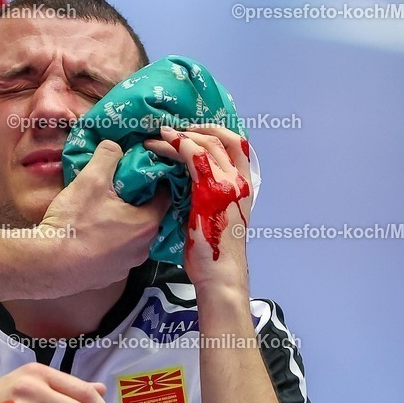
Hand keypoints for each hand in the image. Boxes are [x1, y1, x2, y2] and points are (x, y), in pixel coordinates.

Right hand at [39, 140, 168, 294]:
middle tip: (117, 191)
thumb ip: (107, 157)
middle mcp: (142, 249)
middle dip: (136, 204)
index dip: (153, 181)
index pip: (164, 196)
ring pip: (131, 239)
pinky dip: (107, 245)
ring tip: (100, 214)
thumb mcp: (91, 180)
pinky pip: (115, 255)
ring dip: (121, 226)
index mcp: (146, 223)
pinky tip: (90, 236)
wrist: (47, 265)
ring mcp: (126, 267)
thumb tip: (114, 146)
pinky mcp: (108, 278)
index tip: (138, 173)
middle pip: (147, 218)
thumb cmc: (73, 223)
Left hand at [145, 125, 252, 293]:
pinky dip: (177, 145)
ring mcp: (227, 184)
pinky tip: (162, 143)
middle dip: (196, 128)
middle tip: (172, 129)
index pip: (237, 145)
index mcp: (244, 186)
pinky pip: (194, 157)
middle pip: (222, 138)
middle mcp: (239, 181)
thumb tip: (184, 186)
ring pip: (206, 144)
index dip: (216, 131)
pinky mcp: (210, 191)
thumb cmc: (214, 252)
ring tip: (160, 135)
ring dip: (182, 135)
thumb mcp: (215, 218)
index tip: (193, 130)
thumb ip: (207, 197)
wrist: (221, 274)